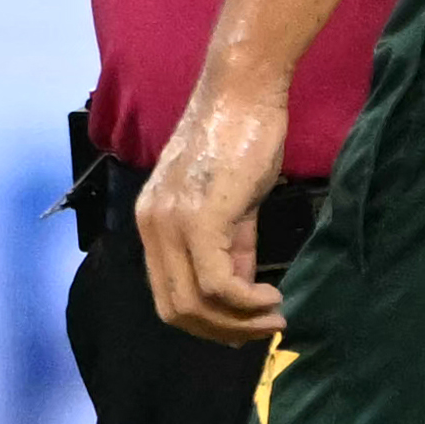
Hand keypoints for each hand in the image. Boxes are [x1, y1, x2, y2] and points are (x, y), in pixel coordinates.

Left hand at [137, 73, 289, 345]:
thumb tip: (241, 295)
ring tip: (274, 315)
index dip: (206, 321)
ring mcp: (171, 223)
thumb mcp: (230, 204)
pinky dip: (246, 302)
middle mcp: (151, 226)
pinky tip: (271, 297)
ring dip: (238, 323)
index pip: (166, 294)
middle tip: (264, 328)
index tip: (245, 325)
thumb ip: (231, 249)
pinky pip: (217, 284)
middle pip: (175, 309)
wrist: (244, 92)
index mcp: (151, 222)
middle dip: (222, 331)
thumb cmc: (241, 137)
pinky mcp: (199, 219)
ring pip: (194, 304)